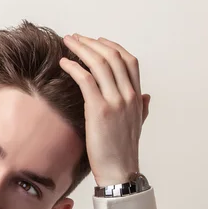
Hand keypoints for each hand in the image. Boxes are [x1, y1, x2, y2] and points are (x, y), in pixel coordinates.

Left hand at [59, 34, 150, 186]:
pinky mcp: (99, 110)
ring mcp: (115, 101)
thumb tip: (145, 96)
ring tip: (67, 43)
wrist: (119, 171)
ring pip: (99, 64)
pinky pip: (86, 80)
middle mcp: (128, 94)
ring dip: (81, 49)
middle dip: (91, 43)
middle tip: (74, 38)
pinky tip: (63, 63)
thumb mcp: (136, 126)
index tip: (95, 41)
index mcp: (136, 96)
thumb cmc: (122, 152)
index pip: (128, 60)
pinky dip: (74, 67)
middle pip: (112, 56)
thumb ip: (141, 108)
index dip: (111, 46)